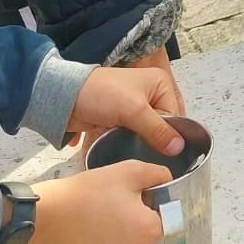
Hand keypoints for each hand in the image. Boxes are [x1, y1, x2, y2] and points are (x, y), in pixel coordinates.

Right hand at [26, 162, 171, 243]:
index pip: (157, 219)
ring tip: (92, 226)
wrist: (43, 218)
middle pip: (140, 240)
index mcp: (149, 231)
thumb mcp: (128, 171)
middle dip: (128, 227)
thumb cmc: (84, 195)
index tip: (124, 201)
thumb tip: (167, 180)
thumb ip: (157, 174)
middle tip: (105, 211)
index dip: (142, 207)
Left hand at [68, 64, 186, 154]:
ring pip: (147, 132)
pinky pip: (132, 135)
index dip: (172, 135)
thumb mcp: (134, 110)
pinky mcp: (120, 118)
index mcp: (159, 83)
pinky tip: (128, 155)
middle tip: (154, 160)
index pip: (175, 115)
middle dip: (156, 141)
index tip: (168, 155)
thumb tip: (178, 147)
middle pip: (162, 124)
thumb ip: (157, 130)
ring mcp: (134, 106)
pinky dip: (130, 144)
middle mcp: (150, 93)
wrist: (64, 98)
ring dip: (141, 144)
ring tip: (140, 159)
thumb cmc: (100, 94)